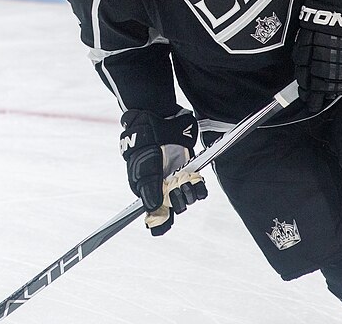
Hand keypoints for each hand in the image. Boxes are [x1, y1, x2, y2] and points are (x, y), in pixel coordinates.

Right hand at [120, 109, 207, 234]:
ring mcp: (177, 179)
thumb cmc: (145, 140)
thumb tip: (152, 208)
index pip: (155, 215)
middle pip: (173, 208)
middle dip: (176, 202)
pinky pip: (198, 188)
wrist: (158, 117)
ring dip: (188, 194)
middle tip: (174, 190)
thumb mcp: (142, 162)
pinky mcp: (191, 170)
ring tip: (185, 182)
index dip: (160, 221)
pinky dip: (199, 187)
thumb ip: (147, 186)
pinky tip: (197, 183)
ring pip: (187, 199)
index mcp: (146, 188)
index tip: (163, 222)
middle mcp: (163, 187)